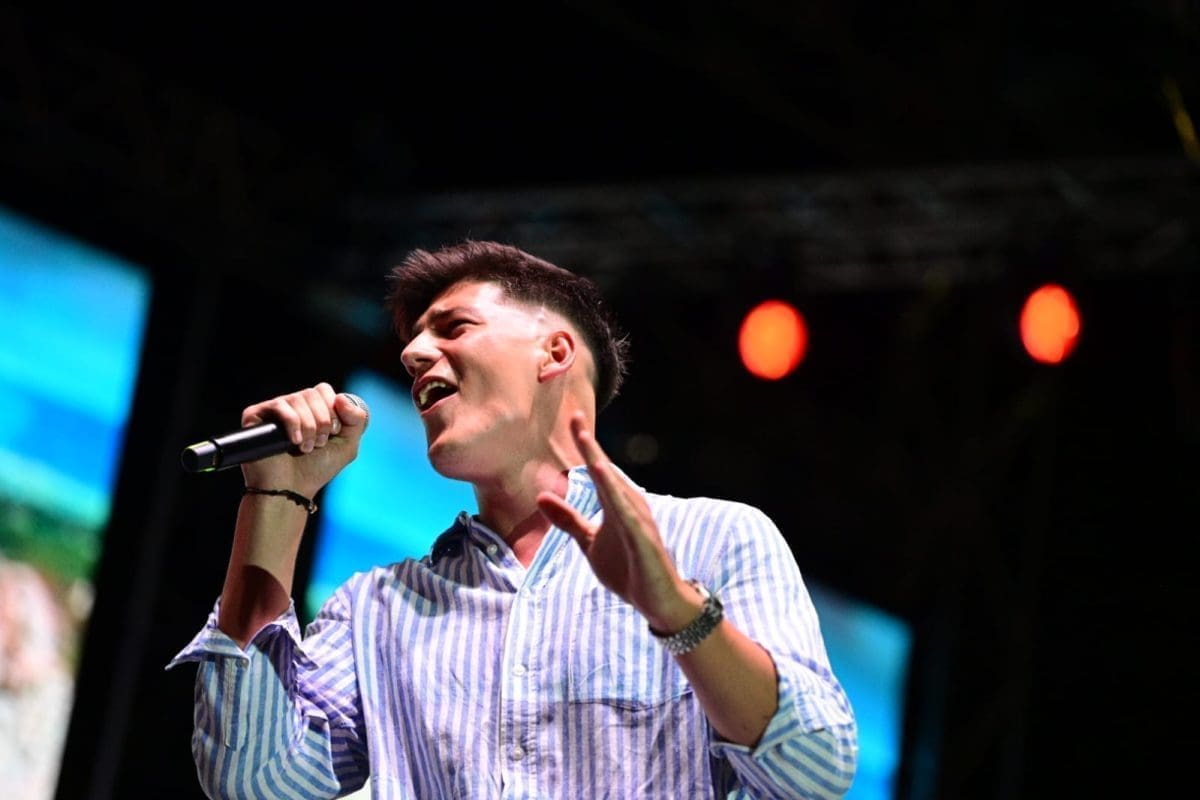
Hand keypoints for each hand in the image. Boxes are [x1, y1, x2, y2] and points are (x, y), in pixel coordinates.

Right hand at [239, 383, 367, 497]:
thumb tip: (341, 397)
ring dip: (309, 427)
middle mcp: (292, 406)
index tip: (333, 433)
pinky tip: (293, 442)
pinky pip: (280, 406)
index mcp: (312, 409)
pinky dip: (293, 424)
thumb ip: (356, 420)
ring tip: (305, 448)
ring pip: (298, 398)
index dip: (333, 410)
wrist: (290, 490)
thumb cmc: (315, 470)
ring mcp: (274, 410)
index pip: (324, 390)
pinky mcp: (256, 415)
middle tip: (318, 444)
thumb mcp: (347, 445)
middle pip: (314, 393)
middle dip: (322, 421)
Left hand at [536, 413, 700, 632]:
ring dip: (600, 462)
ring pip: (616, 486)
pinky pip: (627, 512)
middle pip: (606, 468)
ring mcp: (638, 519)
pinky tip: (603, 479)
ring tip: (583, 438)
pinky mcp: (643, 538)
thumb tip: (542, 495)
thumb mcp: (590, 542)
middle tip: (573, 415)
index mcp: (615, 503)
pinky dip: (615, 494)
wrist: (656, 600)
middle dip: (590, 443)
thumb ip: (569, 520)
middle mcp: (629, 504)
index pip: (597, 468)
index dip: (585, 443)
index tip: (571, 417)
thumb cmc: (628, 568)